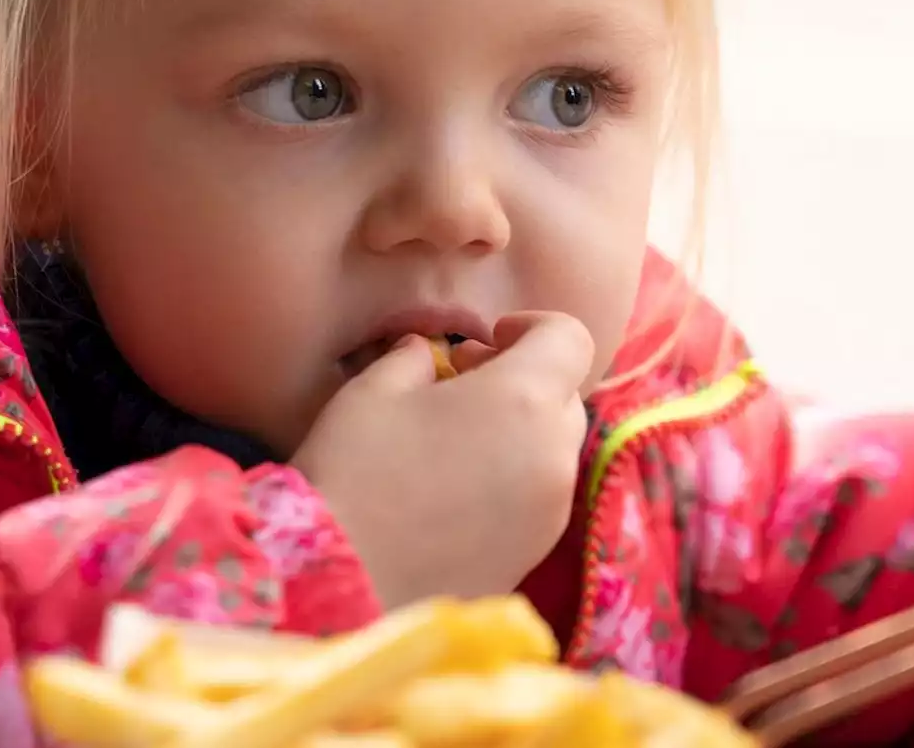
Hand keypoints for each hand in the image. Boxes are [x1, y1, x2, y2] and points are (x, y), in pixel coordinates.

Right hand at [291, 312, 593, 608]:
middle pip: (565, 396)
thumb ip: (413, 358)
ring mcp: (551, 513)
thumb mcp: (374, 391)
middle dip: (523, 379)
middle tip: (463, 384)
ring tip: (455, 439)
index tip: (487, 339)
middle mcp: (554, 456)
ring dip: (520, 431)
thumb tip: (427, 353)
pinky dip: (513, 479)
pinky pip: (540, 498)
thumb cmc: (354, 472)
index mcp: (525, 400)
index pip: (570, 339)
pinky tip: (455, 490)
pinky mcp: (534, 555)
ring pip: (554, 450)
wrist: (343, 586)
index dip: (533, 326)